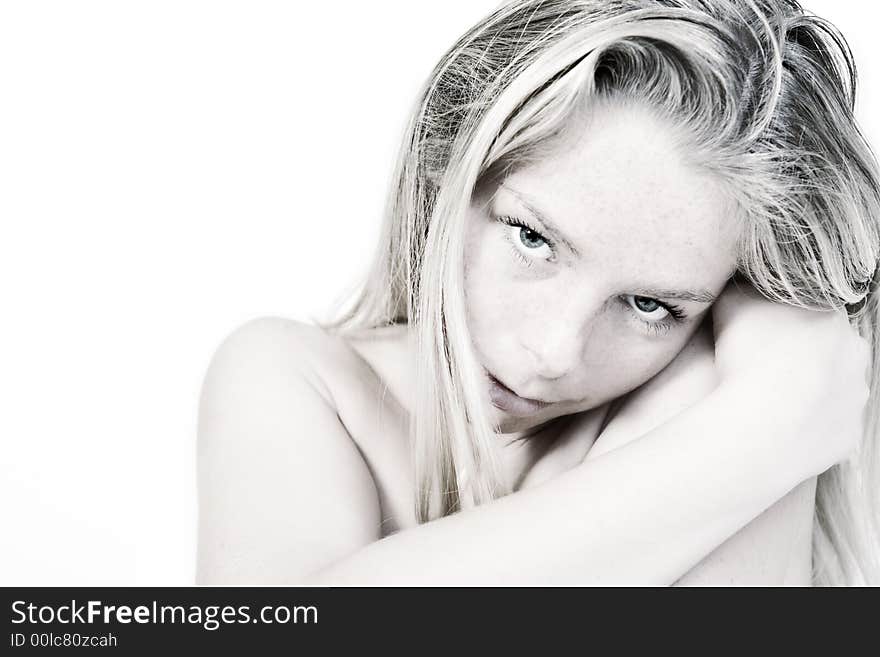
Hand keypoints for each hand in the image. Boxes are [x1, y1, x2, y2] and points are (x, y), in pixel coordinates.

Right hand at [711, 279, 869, 477]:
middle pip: (829, 350)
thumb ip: (742, 288)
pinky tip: (777, 427)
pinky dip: (806, 428)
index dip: (784, 323)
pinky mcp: (848, 437)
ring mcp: (855, 399)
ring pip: (833, 390)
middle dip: (803, 357)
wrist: (761, 426)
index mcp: (832, 318)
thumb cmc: (747, 359)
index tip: (760, 334)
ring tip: (769, 400)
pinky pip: (828, 429)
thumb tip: (742, 285)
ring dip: (808, 393)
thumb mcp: (733, 305)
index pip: (812, 312)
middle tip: (764, 366)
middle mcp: (855, 356)